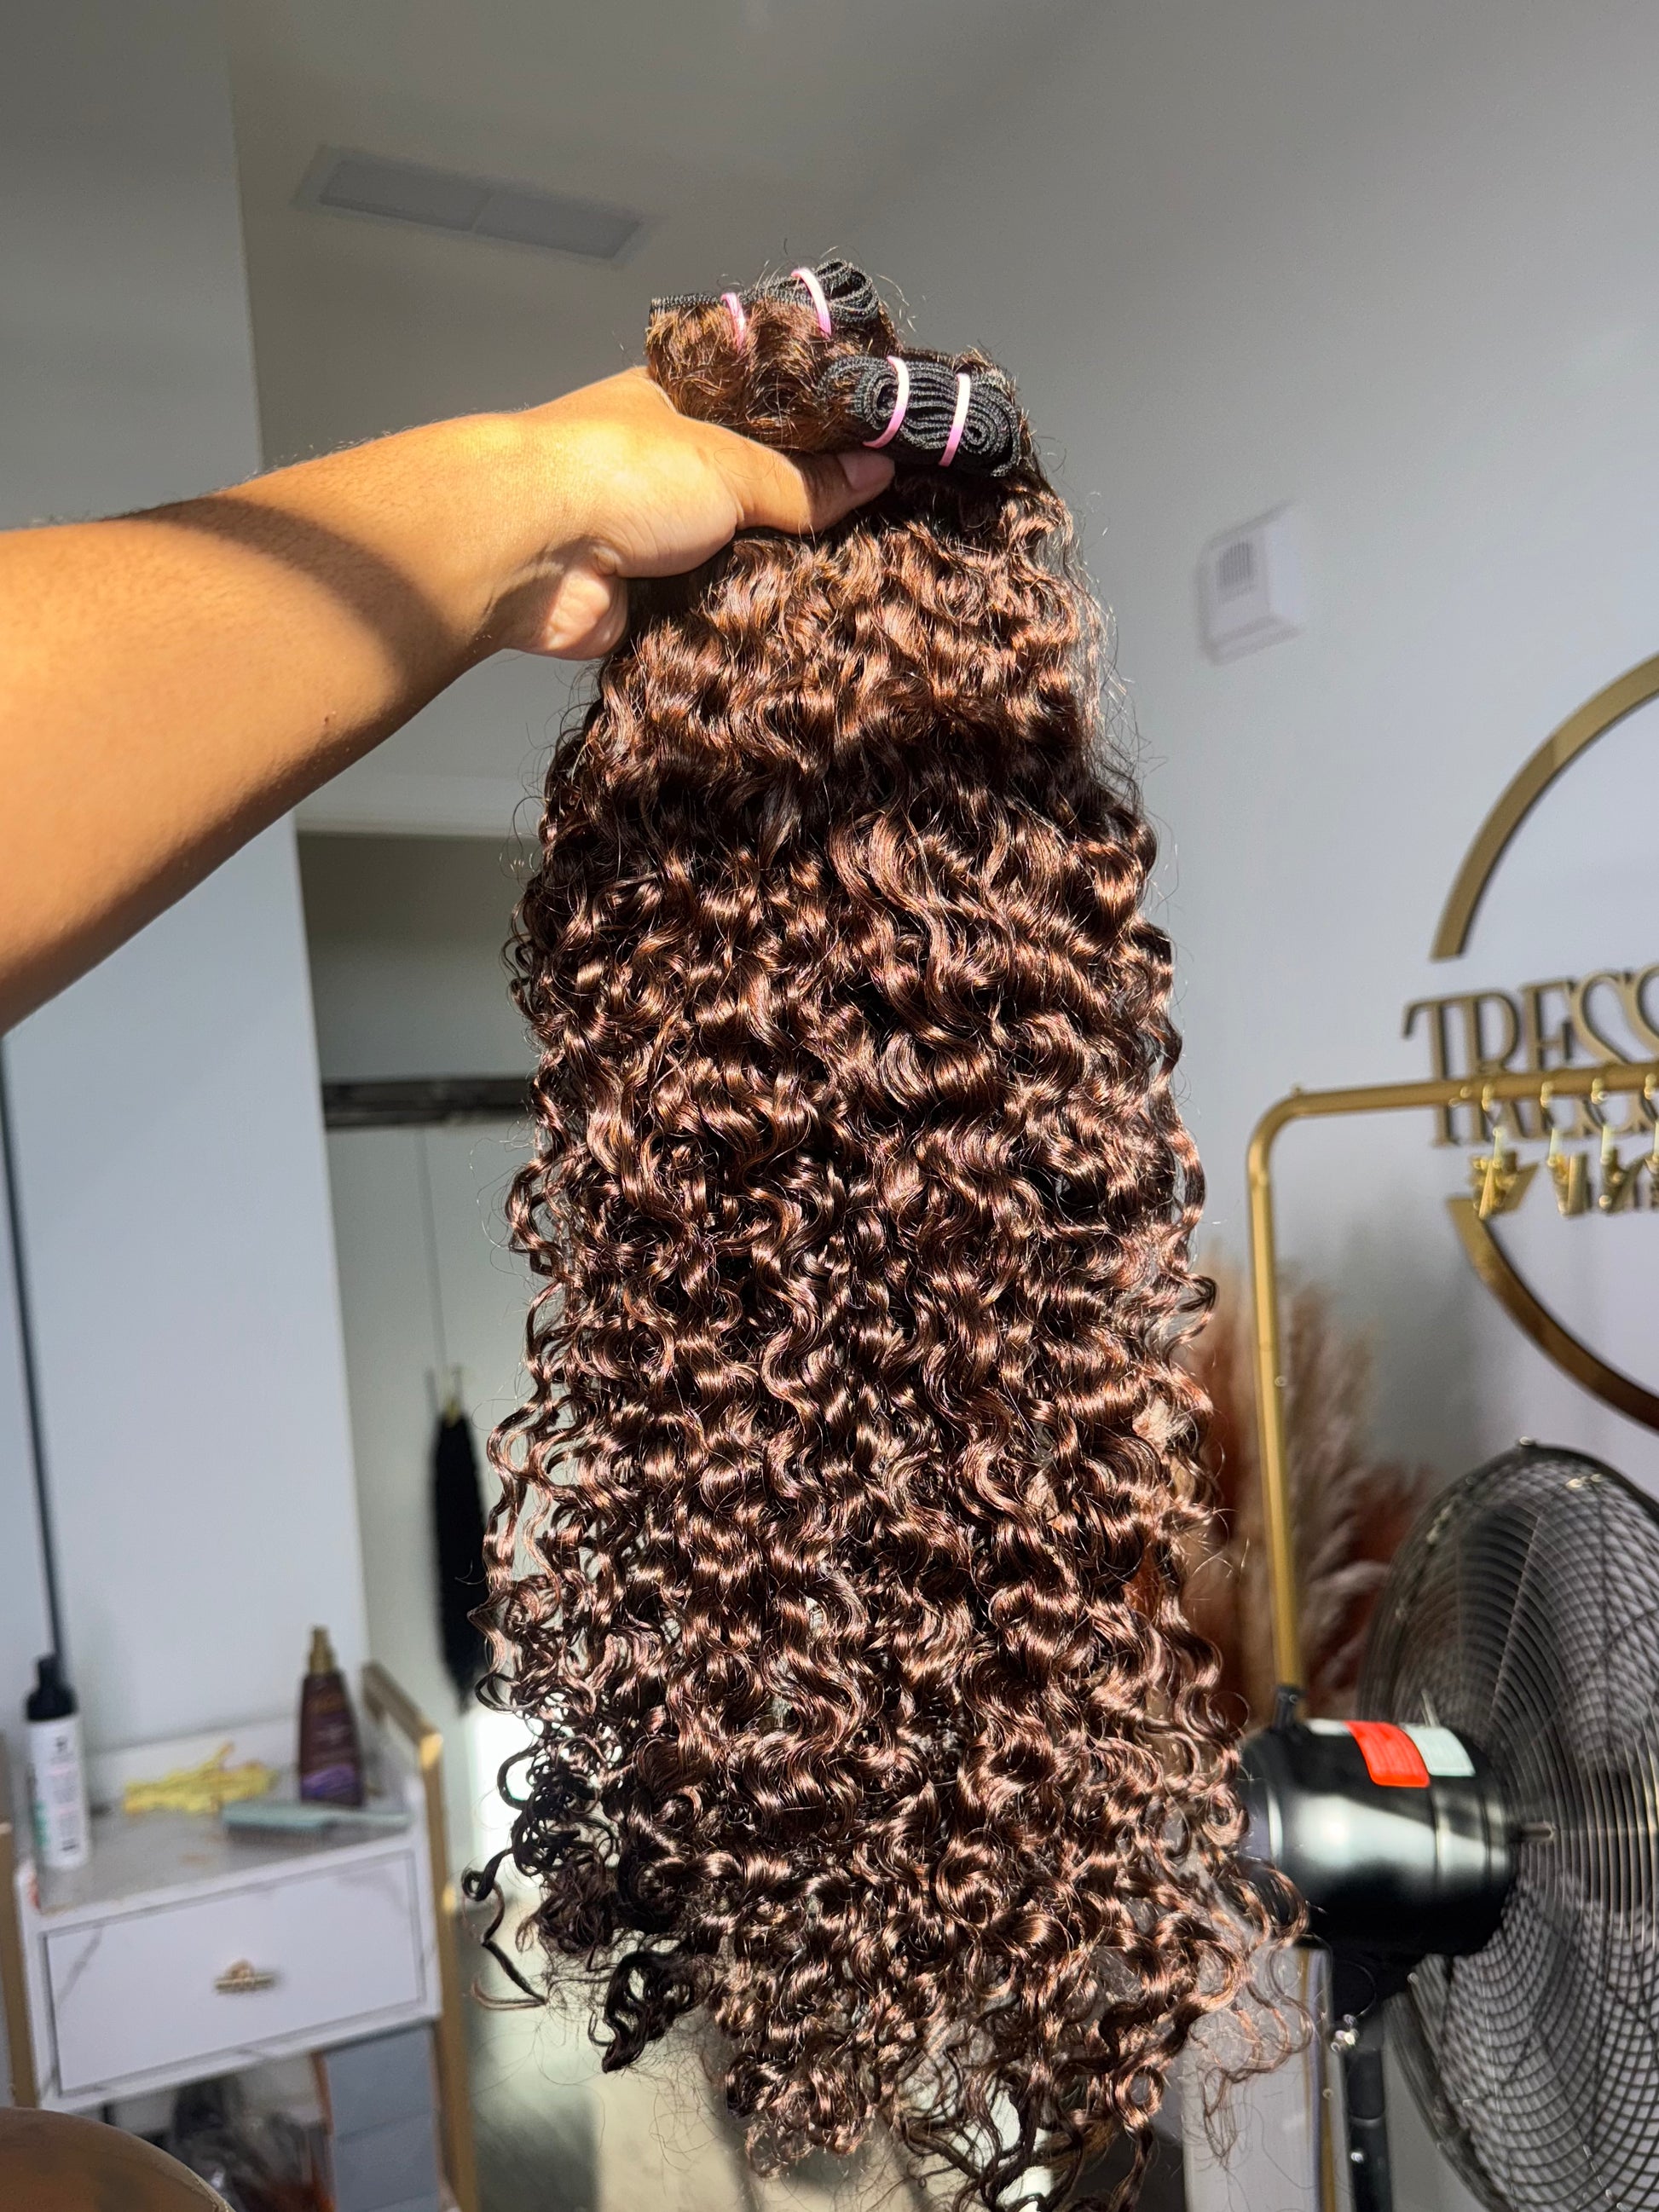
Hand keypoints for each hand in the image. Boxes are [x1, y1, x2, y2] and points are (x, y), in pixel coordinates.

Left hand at [486, 368, 893, 659]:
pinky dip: (741, 620)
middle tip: (877, 535)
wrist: (530, 550)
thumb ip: (805, 481)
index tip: (878, 465)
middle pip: (754, 493)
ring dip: (773, 575)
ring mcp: (652, 537)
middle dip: (802, 517)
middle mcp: (664, 468)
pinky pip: (711, 611)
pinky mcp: (645, 601)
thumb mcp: (731, 464)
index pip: (764, 418)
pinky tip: (792, 627)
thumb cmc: (618, 473)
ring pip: (735, 557)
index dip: (818, 441)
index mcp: (679, 405)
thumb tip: (876, 474)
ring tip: (850, 587)